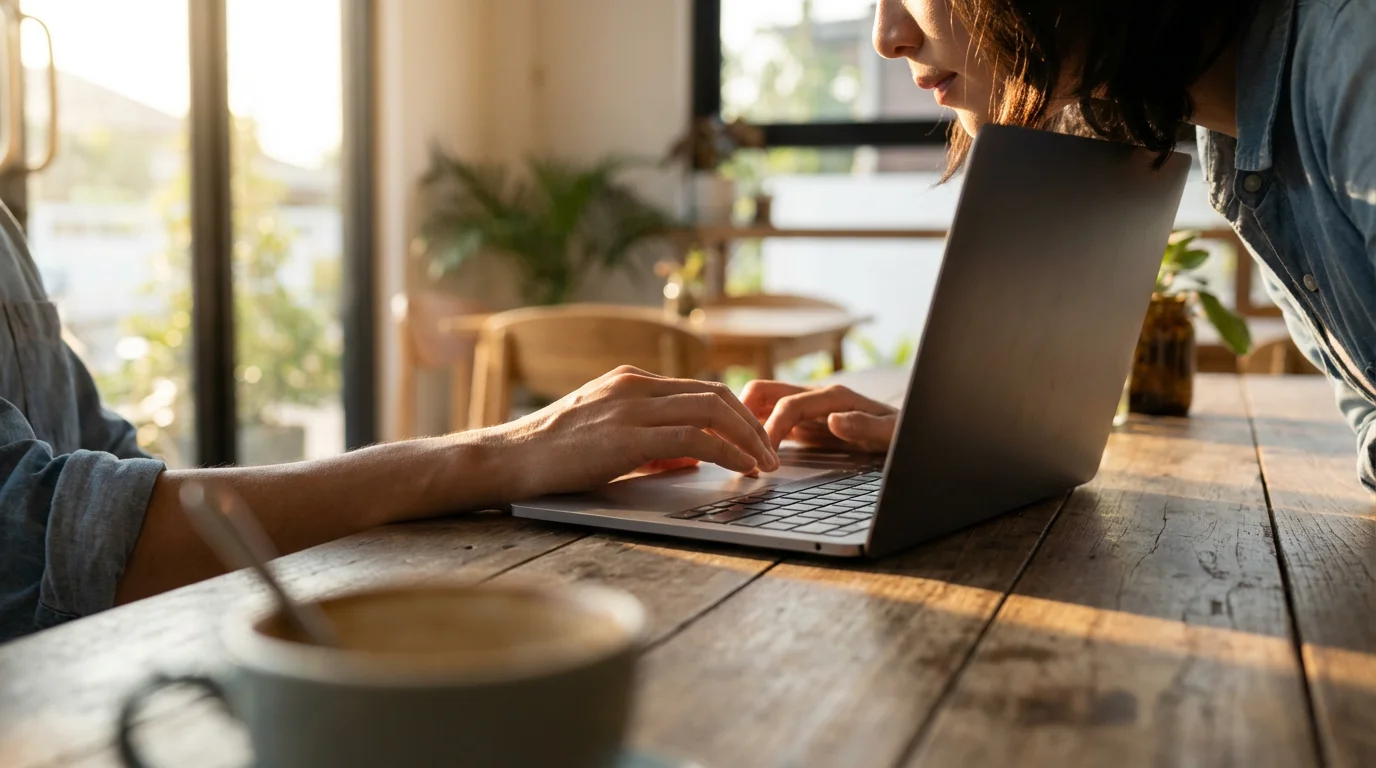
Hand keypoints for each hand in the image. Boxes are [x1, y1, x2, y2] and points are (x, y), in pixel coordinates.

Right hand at [496, 366, 780, 497]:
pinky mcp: (628, 436)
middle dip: (752, 424)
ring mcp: (631, 407)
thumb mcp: (605, 440)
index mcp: (630, 382)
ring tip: (766, 465)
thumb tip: (691, 460)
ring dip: (748, 438)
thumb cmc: (549, 456)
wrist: (506, 458)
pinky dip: (728, 453)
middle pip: (716, 393)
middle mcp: (635, 386)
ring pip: (712, 410)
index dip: (737, 413)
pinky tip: (742, 470)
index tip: (755, 439)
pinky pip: (695, 440)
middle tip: (772, 453)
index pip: (700, 388)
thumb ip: (649, 445)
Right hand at [741, 380, 897, 452]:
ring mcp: (808, 408)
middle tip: (735, 445)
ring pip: (763, 404)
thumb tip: (835, 420)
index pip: (789, 404)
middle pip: (766, 391)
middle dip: (744, 413)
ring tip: (735, 449)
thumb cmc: (899, 433)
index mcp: (833, 396)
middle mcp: (816, 396)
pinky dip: (754, 431)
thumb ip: (865, 426)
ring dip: (745, 421)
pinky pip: (771, 421)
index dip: (773, 427)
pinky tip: (748, 452)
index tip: (765, 454)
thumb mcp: (890, 432)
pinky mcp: (804, 423)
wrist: (905, 432)